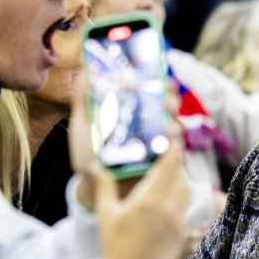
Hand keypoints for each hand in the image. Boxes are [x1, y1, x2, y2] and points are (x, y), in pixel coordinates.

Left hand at [68, 67, 182, 208]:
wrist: (94, 189)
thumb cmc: (88, 156)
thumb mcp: (83, 127)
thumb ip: (83, 101)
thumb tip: (83, 71)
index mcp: (129, 112)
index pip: (147, 91)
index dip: (156, 78)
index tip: (158, 68)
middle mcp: (146, 125)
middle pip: (165, 105)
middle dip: (169, 95)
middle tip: (166, 90)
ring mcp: (155, 144)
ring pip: (173, 125)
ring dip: (174, 117)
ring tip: (169, 116)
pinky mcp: (161, 163)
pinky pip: (174, 150)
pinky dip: (175, 143)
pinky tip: (170, 138)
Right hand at [96, 139, 191, 258]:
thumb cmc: (113, 244)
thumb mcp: (106, 213)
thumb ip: (104, 185)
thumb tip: (95, 164)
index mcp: (147, 200)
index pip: (168, 166)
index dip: (173, 148)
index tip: (173, 134)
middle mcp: (167, 209)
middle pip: (180, 175)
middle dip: (176, 161)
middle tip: (169, 150)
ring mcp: (177, 222)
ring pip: (186, 190)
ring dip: (181, 177)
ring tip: (170, 170)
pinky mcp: (182, 233)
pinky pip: (186, 207)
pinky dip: (182, 195)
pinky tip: (171, 194)